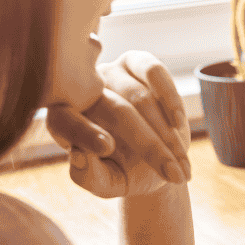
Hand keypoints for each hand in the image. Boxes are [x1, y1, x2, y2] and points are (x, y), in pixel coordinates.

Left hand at [46, 51, 191, 197]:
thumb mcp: (108, 183)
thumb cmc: (124, 171)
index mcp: (62, 121)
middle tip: (173, 174)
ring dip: (167, 132)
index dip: (85, 133)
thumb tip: (78, 156)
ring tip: (181, 163)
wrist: (153, 155)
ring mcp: (108, 73)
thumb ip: (90, 177)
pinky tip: (178, 123)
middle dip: (150, 146)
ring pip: (140, 97)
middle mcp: (81, 91)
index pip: (66, 122)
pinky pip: (153, 70)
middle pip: (116, 113)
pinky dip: (170, 97)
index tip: (107, 147)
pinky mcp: (135, 61)